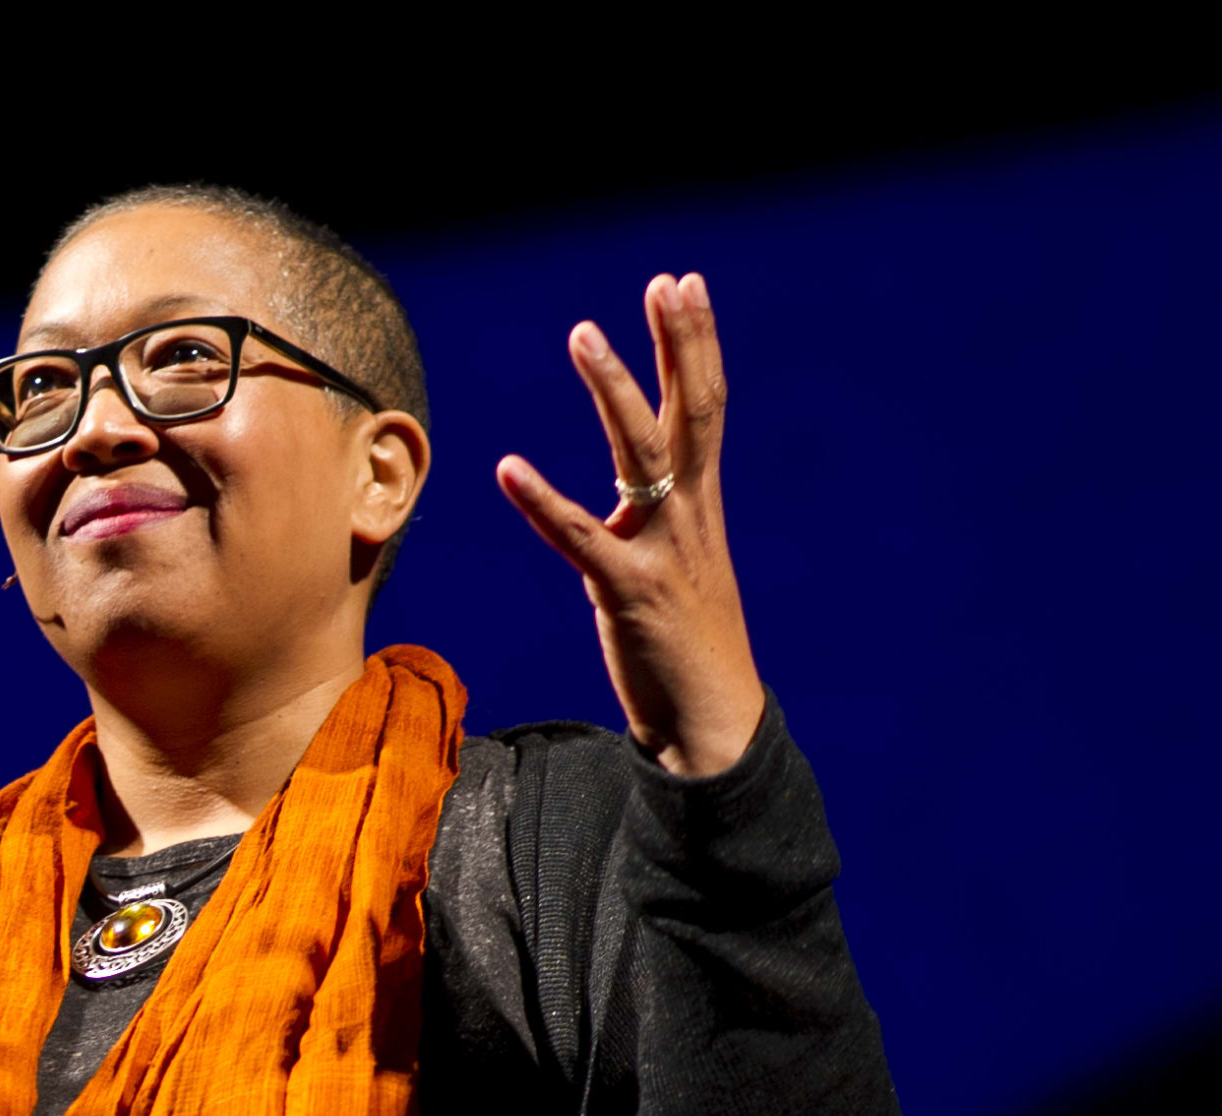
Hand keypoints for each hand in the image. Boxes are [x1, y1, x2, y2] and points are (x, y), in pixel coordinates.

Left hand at [497, 272, 765, 778]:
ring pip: (641, 454)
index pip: (703, 409)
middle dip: (678, 343)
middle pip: (690, 412)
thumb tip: (637, 491)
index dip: (694, 345)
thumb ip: (658, 521)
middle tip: (664, 283)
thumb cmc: (688, 650)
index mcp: (700, 508)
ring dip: (612, 390)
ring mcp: (664, 552)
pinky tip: (507, 467)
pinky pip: (581, 538)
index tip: (683, 286)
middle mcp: (690, 517)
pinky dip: (543, 501)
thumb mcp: (676, 568)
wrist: (713, 726)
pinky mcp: (629, 594)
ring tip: (584, 333)